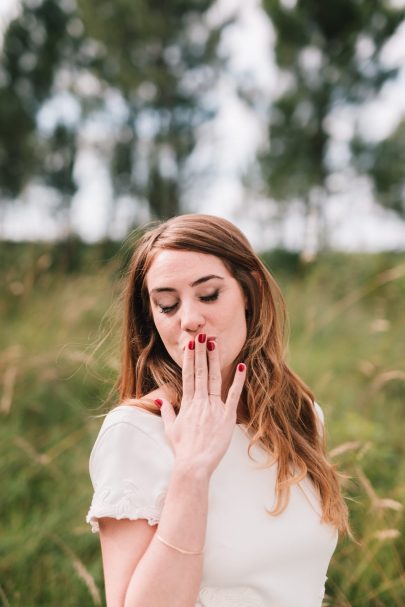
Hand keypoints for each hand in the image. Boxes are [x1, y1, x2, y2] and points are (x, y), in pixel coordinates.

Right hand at [158, 334, 245, 477]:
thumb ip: (168, 412)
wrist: (194, 463)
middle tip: (202, 335)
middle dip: (201, 352)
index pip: (188, 375)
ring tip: (214, 342)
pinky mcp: (227, 416)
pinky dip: (238, 380)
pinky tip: (242, 366)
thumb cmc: (183, 448)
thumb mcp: (171, 428)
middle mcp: (200, 401)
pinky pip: (233, 395)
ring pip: (214, 378)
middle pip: (200, 371)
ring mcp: (214, 407)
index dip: (190, 358)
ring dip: (214, 359)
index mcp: (187, 403)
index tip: (190, 344)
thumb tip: (161, 401)